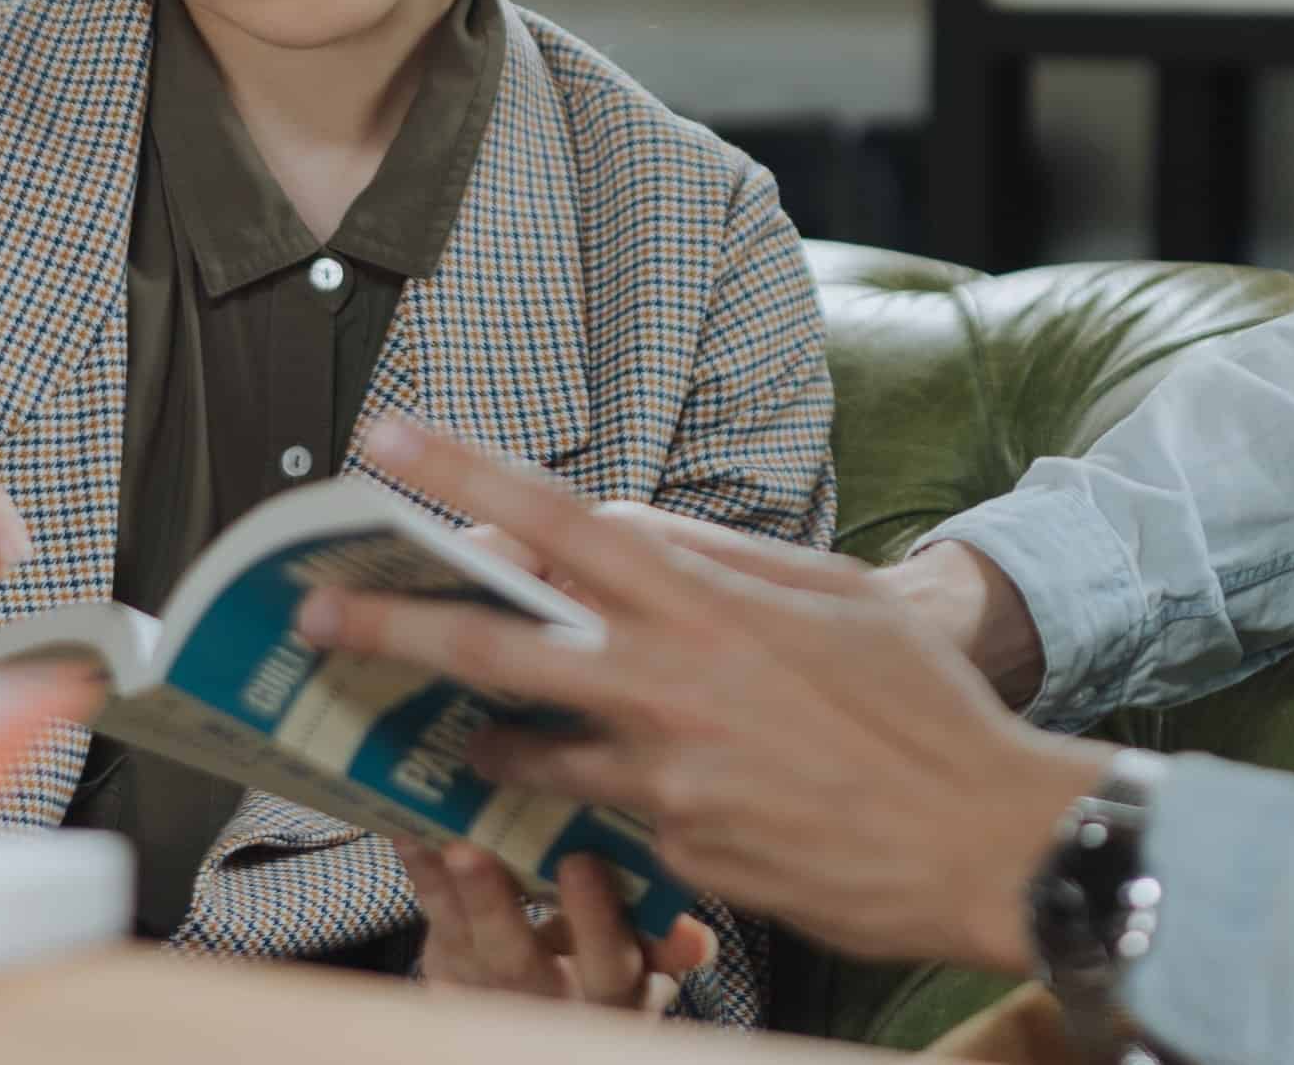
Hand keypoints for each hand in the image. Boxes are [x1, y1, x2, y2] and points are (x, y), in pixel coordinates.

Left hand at [299, 420, 1113, 972]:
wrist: (984, 841)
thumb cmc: (920, 710)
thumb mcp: (835, 596)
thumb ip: (720, 557)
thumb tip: (628, 523)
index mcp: (707, 601)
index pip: (559, 520)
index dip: (465, 477)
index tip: (387, 441)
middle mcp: (670, 682)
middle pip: (495, 643)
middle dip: (390, 621)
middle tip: (310, 609)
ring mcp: (664, 776)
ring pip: (526, 744)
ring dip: (469, 727)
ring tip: (428, 719)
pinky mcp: (675, 851)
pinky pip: (596, 812)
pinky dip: (568, 792)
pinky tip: (561, 784)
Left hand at [398, 840, 714, 1011]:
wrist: (537, 1013)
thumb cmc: (606, 963)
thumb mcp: (648, 965)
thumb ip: (667, 946)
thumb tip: (699, 938)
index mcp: (610, 994)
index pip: (608, 966)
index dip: (595, 920)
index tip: (579, 861)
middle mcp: (544, 1002)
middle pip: (518, 964)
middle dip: (496, 908)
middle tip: (475, 853)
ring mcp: (489, 990)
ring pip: (466, 947)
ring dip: (448, 893)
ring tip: (438, 842)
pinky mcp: (449, 974)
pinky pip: (432, 928)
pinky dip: (422, 881)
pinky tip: (411, 836)